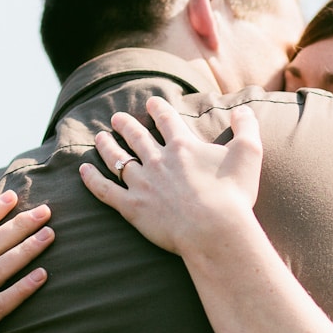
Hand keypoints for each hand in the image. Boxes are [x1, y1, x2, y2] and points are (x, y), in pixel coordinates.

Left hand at [80, 96, 263, 255]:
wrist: (214, 230)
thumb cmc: (233, 193)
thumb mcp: (249, 153)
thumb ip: (247, 126)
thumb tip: (243, 109)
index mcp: (182, 146)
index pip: (166, 119)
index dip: (158, 108)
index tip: (152, 103)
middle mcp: (157, 160)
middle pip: (136, 135)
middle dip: (126, 124)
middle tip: (117, 118)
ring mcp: (142, 183)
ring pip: (117, 158)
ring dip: (107, 145)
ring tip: (100, 137)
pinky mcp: (132, 207)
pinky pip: (104, 189)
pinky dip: (92, 178)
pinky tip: (83, 170)